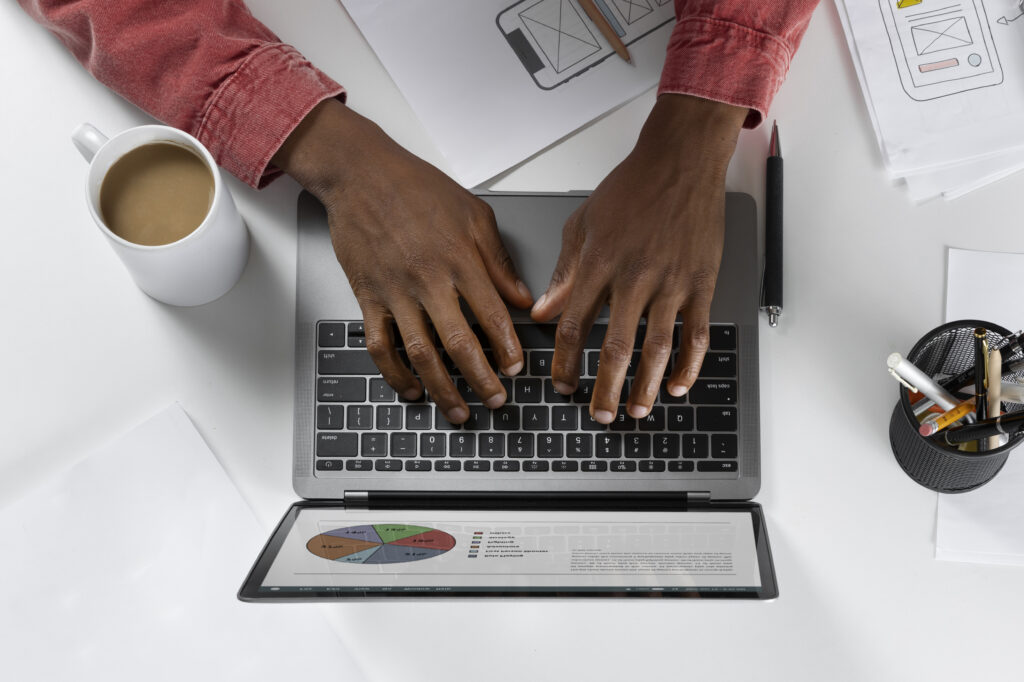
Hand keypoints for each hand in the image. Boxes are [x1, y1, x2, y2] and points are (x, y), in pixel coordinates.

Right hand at [273, 100, 532, 422]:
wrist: (361, 174)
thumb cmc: (417, 187)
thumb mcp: (474, 214)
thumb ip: (498, 261)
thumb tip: (521, 298)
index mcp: (460, 259)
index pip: (492, 315)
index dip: (507, 348)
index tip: (516, 368)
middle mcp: (428, 280)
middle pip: (458, 344)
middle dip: (481, 380)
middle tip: (496, 401)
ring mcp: (396, 292)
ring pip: (420, 353)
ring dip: (441, 388)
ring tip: (458, 410)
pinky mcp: (369, 296)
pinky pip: (380, 344)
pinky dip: (393, 373)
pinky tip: (410, 388)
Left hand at [531, 94, 746, 423]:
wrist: (680, 162)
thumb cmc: (631, 189)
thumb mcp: (582, 225)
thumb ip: (564, 273)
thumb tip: (542, 310)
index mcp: (599, 265)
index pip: (572, 326)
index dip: (564, 362)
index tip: (561, 384)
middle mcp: (634, 278)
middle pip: (615, 347)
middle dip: (604, 388)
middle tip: (599, 416)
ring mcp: (671, 283)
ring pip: (657, 348)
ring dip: (646, 387)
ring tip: (637, 411)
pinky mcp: (701, 283)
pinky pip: (696, 333)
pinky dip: (690, 365)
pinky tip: (679, 385)